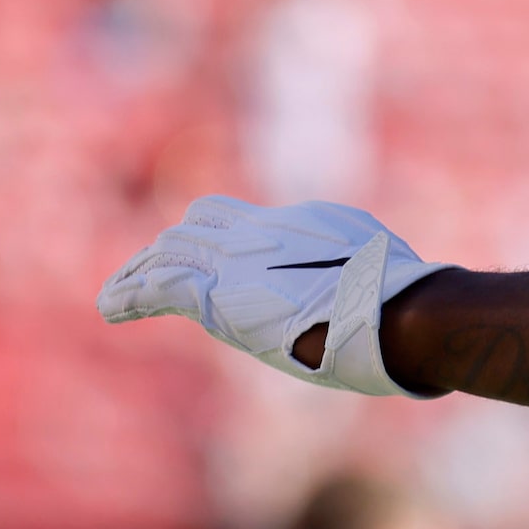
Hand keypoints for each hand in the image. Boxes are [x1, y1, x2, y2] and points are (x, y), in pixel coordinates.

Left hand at [97, 195, 447, 396]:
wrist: (393, 309)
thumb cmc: (407, 308)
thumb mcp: (393, 281)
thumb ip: (377, 284)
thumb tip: (418, 303)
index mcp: (307, 225)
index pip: (249, 219)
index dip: (223, 234)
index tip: (210, 257)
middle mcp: (266, 231)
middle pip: (201, 223)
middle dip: (173, 247)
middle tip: (149, 269)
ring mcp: (240, 257)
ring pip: (171, 251)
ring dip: (140, 272)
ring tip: (116, 295)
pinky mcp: (219, 291)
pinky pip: (158, 285)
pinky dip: (130, 294)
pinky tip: (110, 308)